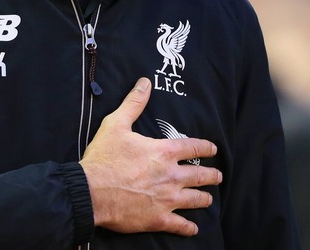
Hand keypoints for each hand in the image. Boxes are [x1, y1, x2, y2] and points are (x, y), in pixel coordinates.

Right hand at [79, 77, 220, 236]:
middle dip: (212, 176)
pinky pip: (180, 225)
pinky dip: (189, 227)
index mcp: (163, 152)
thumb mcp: (116, 124)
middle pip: (200, 176)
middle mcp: (171, 176)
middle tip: (218, 176)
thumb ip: (134, 103)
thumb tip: (145, 82)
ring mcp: (167, 199)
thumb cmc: (104, 157)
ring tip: (209, 199)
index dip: (206, 148)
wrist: (91, 191)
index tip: (213, 149)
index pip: (193, 148)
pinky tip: (193, 228)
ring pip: (195, 200)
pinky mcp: (158, 219)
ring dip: (204, 199)